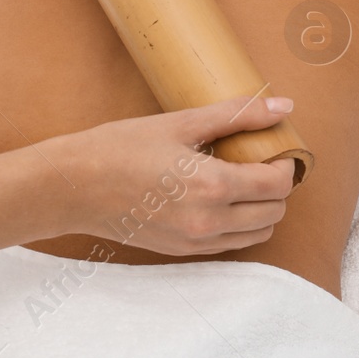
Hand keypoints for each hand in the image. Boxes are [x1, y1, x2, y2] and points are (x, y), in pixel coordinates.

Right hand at [42, 96, 297, 255]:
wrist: (72, 187)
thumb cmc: (122, 147)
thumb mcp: (182, 122)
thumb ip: (238, 114)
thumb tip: (284, 106)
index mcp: (212, 187)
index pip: (278, 184)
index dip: (286, 162)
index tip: (275, 145)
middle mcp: (208, 222)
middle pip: (275, 212)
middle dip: (277, 185)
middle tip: (261, 159)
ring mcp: (194, 242)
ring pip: (257, 234)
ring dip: (262, 207)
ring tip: (243, 178)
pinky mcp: (181, 251)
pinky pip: (230, 244)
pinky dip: (239, 223)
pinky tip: (221, 197)